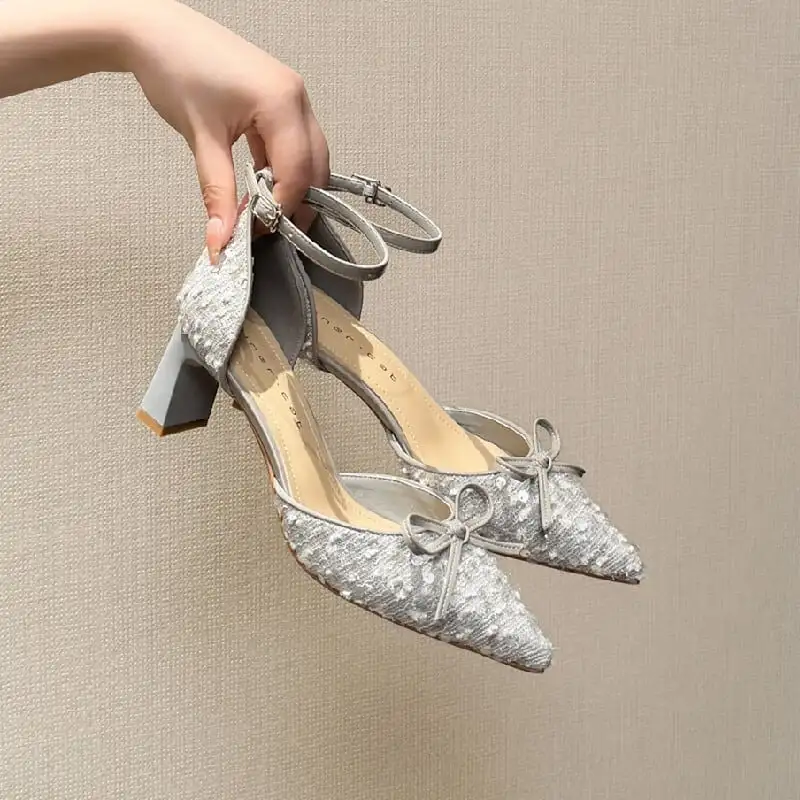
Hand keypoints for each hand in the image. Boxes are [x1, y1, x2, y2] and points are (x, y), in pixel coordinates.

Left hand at [125, 1, 328, 261]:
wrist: (154, 31)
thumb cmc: (175, 69)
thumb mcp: (201, 139)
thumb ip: (217, 194)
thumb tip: (221, 241)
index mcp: (282, 102)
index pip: (298, 173)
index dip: (282, 209)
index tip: (259, 233)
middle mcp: (297, 97)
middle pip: (315, 167)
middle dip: (298, 203)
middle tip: (269, 230)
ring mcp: (292, 95)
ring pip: (311, 157)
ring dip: (293, 187)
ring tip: (263, 210)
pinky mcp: (281, 98)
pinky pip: (296, 143)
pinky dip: (283, 168)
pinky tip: (261, 184)